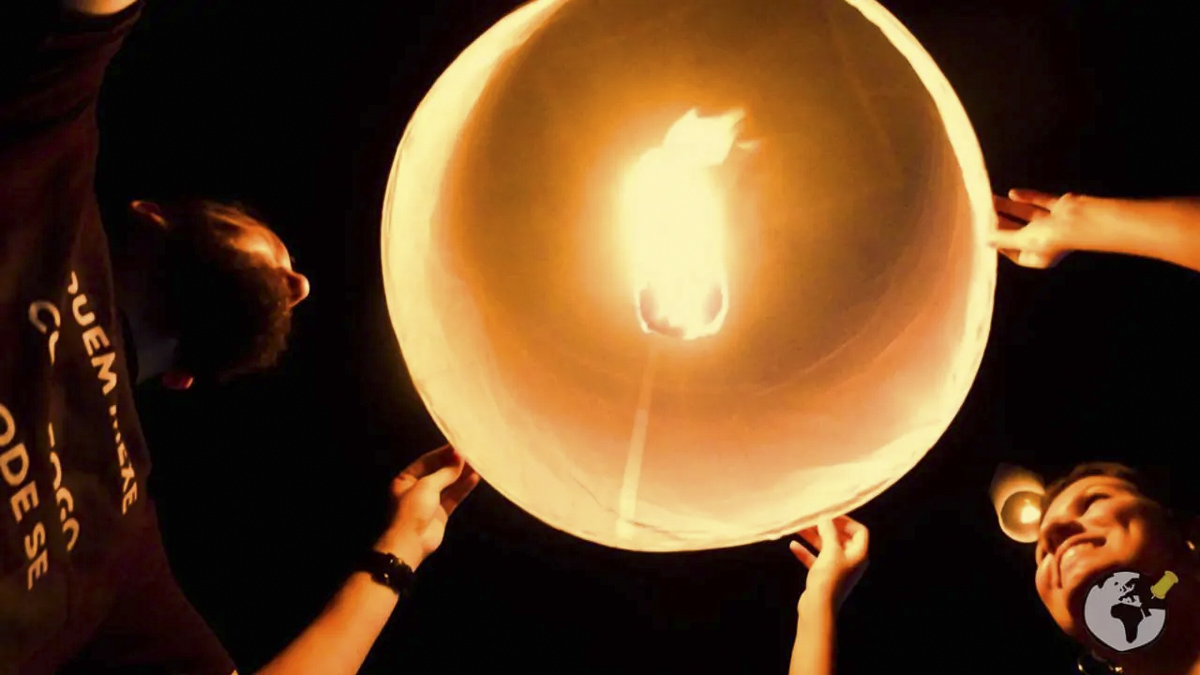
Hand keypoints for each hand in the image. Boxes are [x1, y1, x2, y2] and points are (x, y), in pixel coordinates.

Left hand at [375, 444, 480, 570]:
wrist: (411, 544)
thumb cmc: (413, 510)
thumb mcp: (427, 486)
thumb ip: (445, 472)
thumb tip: (460, 457)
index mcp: (405, 479)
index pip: (426, 461)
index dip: (443, 453)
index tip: (460, 446)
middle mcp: (417, 488)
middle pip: (438, 472)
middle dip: (454, 464)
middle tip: (471, 453)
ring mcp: (429, 501)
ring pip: (448, 484)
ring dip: (461, 475)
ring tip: (477, 463)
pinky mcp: (441, 512)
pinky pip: (453, 497)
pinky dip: (463, 488)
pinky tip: (475, 478)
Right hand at [790, 515, 868, 611]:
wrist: (818, 607)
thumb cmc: (829, 577)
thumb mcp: (831, 550)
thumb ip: (829, 531)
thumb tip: (826, 517)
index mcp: (859, 554)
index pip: (859, 531)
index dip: (846, 521)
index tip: (830, 514)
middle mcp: (850, 561)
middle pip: (840, 538)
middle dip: (825, 528)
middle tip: (812, 518)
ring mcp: (837, 569)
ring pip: (826, 548)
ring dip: (813, 537)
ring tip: (799, 527)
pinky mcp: (824, 577)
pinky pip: (816, 560)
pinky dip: (806, 552)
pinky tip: (793, 545)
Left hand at [989, 189, 1093, 268]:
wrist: (1084, 219)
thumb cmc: (1053, 237)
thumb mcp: (1023, 240)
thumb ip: (1004, 239)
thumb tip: (987, 240)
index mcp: (1038, 257)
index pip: (1014, 252)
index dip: (999, 243)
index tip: (985, 233)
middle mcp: (1046, 241)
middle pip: (1018, 231)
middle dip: (1002, 222)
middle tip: (985, 212)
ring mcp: (1054, 224)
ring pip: (1027, 214)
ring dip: (1010, 207)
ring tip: (991, 199)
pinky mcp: (1060, 208)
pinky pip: (1040, 201)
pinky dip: (1027, 198)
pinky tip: (1012, 193)